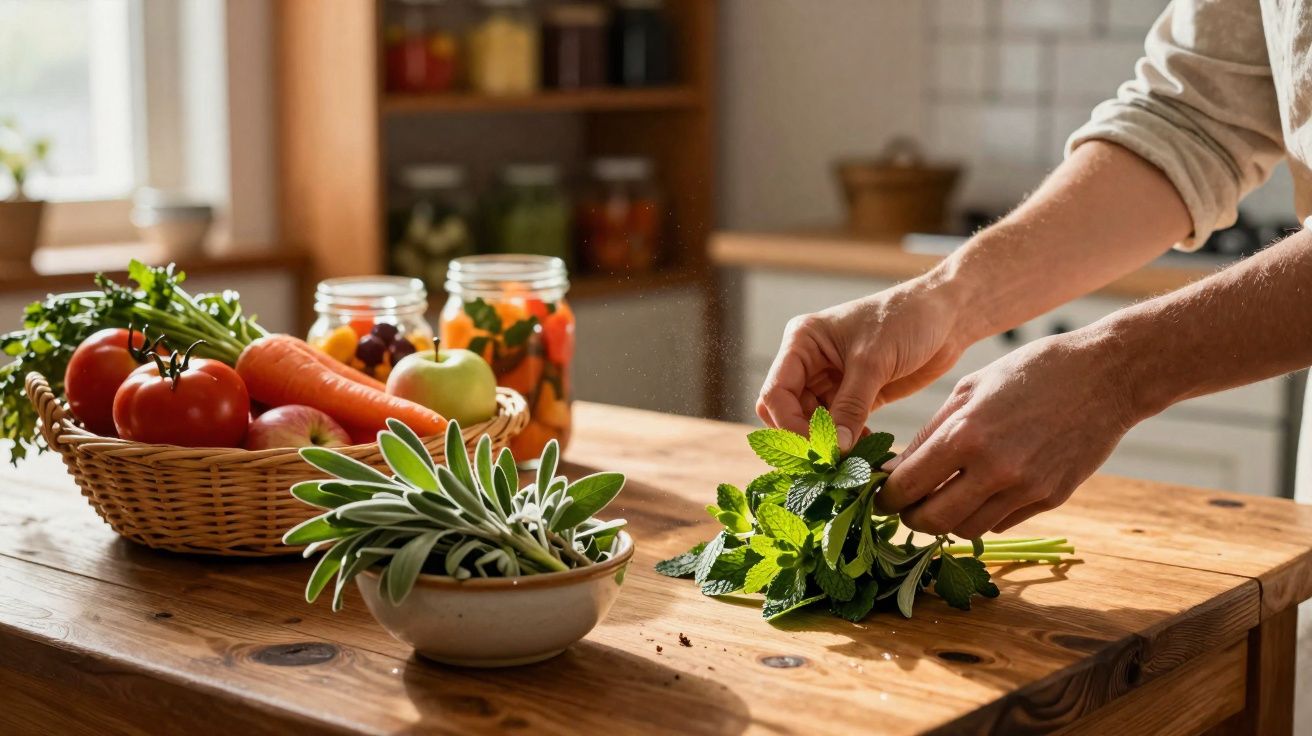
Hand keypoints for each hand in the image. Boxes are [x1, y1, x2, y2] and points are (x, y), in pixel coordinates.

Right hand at [757, 276, 975, 449]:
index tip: (818, 450)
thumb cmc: (907, 319)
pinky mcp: (854, 396)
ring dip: (829, 445)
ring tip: (852, 461)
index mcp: (802, 342)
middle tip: (830, 462)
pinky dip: (847, 443)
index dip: (790, 426)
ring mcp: (830, 380)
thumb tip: (835, 450)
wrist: (948, 314)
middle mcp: (809, 362)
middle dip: (805, 438)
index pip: (776, 393)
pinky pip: (839, 427)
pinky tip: (866, 451)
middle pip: (787, 413)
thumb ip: (850, 407)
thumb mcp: (874, 362)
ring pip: (812, 424)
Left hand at [878, 331, 1139, 538]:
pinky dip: (982, 514)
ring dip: (946, 521)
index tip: (881, 495)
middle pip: (931, 520)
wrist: (1106, 376)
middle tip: (906, 507)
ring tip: (941, 500)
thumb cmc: (1030, 372)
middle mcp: (994, 469)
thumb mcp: (969, 389)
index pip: (907, 486)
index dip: (886, 497)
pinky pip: (1001, 522)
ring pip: (966, 529)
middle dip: (910, 518)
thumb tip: (895, 469)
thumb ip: (930, 433)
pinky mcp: (1051, 499)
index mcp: (965, 435)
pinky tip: (980, 492)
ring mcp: (1026, 488)